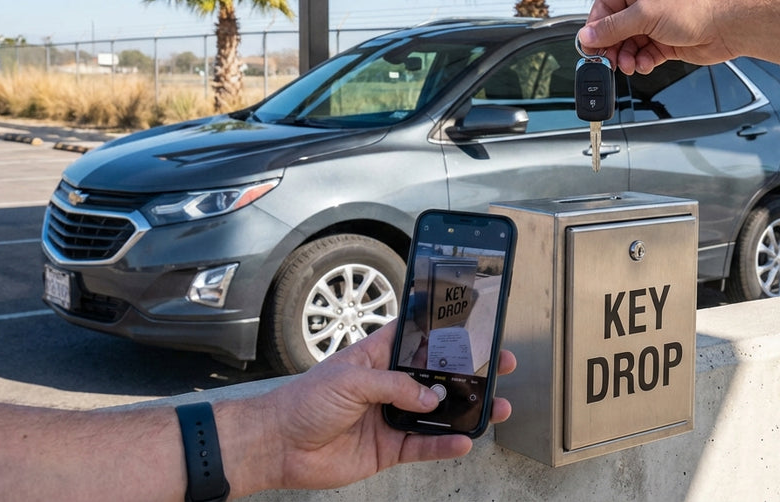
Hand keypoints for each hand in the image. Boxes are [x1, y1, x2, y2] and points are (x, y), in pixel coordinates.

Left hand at [243, 323, 515, 492]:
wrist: (278, 445)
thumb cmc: (304, 401)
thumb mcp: (350, 380)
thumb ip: (395, 386)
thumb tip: (432, 398)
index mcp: (379, 357)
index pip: (420, 340)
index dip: (448, 335)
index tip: (478, 330)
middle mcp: (390, 385)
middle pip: (439, 378)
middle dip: (470, 373)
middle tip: (501, 368)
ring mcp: (392, 416)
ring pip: (439, 413)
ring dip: (467, 411)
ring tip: (496, 408)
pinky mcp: (389, 448)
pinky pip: (425, 445)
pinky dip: (445, 444)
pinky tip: (464, 441)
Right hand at [579, 0, 737, 74]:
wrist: (728, 25)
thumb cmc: (695, 7)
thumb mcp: (645, 14)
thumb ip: (613, 27)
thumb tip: (588, 34)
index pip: (605, 5)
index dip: (595, 26)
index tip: (589, 45)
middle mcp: (646, 1)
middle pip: (616, 27)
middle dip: (611, 45)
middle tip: (607, 61)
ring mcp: (657, 22)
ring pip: (629, 43)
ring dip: (626, 56)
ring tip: (628, 64)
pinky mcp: (667, 41)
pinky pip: (645, 53)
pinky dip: (641, 61)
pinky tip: (643, 64)